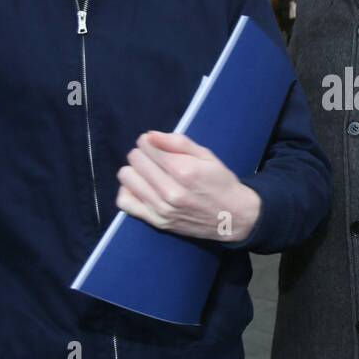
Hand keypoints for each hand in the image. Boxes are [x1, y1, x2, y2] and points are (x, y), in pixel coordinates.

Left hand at [116, 131, 260, 240]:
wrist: (233, 217)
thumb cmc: (220, 182)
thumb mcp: (207, 156)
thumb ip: (178, 142)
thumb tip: (149, 135)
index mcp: (184, 170)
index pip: (147, 146)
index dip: (149, 141)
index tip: (156, 145)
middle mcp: (170, 191)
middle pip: (135, 160)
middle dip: (142, 154)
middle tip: (154, 158)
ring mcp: (162, 208)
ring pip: (127, 178)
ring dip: (135, 170)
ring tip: (147, 172)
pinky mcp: (157, 222)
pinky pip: (125, 202)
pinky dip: (128, 190)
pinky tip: (140, 187)